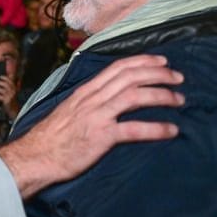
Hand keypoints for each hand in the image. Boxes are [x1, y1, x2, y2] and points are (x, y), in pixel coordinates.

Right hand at [0, 54, 184, 198]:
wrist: (37, 155)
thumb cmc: (52, 137)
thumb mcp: (70, 109)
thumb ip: (89, 102)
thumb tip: (108, 99)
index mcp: (86, 91)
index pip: (117, 67)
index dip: (142, 61)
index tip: (162, 61)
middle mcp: (92, 98)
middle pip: (130, 77)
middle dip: (158, 74)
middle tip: (178, 78)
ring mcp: (97, 116)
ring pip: (134, 96)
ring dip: (161, 95)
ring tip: (179, 99)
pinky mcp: (101, 136)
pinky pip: (134, 128)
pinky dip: (156, 128)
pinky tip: (171, 129)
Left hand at [0, 75, 19, 119]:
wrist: (14, 110)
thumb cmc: (11, 100)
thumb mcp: (12, 92)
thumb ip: (9, 86)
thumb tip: (8, 77)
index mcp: (15, 88)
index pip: (10, 81)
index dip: (5, 78)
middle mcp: (13, 91)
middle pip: (5, 84)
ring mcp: (10, 96)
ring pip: (2, 90)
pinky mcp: (7, 101)